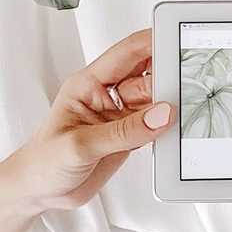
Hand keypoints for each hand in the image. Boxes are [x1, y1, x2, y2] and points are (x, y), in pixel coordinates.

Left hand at [11, 29, 174, 212]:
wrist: (39, 190)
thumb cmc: (44, 161)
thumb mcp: (81, 146)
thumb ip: (123, 131)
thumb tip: (161, 115)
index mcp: (89, 84)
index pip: (127, 53)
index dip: (153, 42)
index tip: (177, 41)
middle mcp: (107, 96)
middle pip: (147, 75)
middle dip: (170, 74)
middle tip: (193, 81)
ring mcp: (120, 116)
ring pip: (155, 100)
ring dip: (172, 103)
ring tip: (190, 108)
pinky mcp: (129, 136)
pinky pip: (156, 125)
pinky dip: (168, 127)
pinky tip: (178, 129)